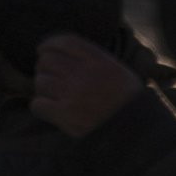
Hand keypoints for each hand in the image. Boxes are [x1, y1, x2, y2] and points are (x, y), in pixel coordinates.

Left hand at [26, 34, 144, 138]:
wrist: (137, 133)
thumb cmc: (129, 104)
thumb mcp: (120, 72)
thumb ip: (95, 60)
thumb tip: (66, 54)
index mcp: (99, 61)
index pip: (64, 42)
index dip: (49, 44)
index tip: (43, 50)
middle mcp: (83, 74)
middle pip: (47, 60)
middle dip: (44, 68)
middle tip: (51, 78)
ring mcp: (72, 94)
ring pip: (40, 82)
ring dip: (44, 89)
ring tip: (54, 97)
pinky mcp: (64, 114)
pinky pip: (38, 104)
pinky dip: (41, 107)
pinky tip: (51, 111)